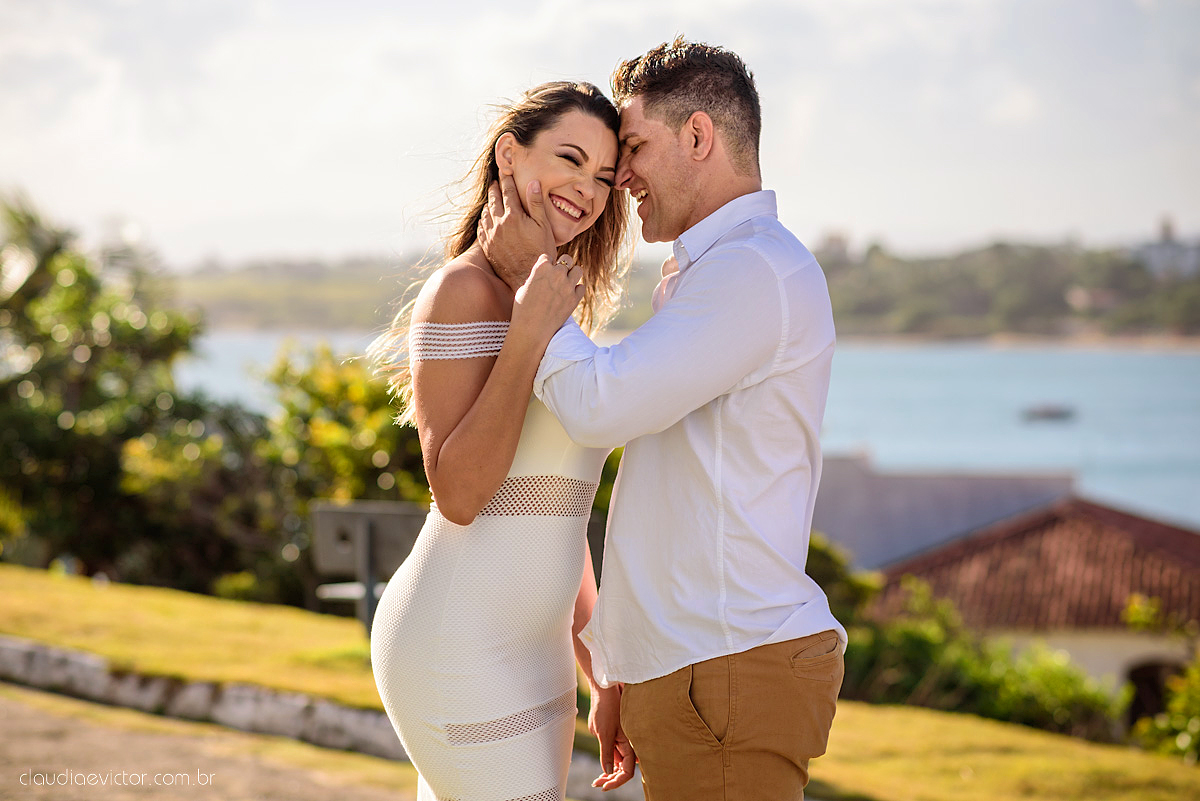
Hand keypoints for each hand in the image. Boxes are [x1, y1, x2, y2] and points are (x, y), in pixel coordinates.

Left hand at [478, 173, 556, 290]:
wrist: (527, 278)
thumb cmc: (540, 252)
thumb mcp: (543, 226)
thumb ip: (536, 204)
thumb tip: (532, 182)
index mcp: (514, 216)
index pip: (508, 191)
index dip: (507, 179)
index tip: (505, 170)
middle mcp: (499, 224)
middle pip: (494, 200)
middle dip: (495, 188)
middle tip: (495, 181)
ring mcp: (491, 236)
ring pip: (485, 213)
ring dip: (488, 203)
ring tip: (490, 199)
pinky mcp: (487, 247)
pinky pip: (481, 228)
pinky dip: (483, 220)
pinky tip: (485, 219)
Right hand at [509, 253, 583, 345]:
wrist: (531, 330)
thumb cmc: (522, 310)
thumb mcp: (524, 288)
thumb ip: (536, 278)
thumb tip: (542, 276)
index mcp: (541, 268)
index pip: (547, 257)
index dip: (546, 264)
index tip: (544, 272)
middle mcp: (557, 273)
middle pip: (566, 259)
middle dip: (562, 265)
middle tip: (558, 275)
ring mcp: (568, 286)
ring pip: (578, 270)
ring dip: (572, 274)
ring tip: (566, 282)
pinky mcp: (575, 298)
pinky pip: (581, 287)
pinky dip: (576, 290)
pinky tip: (569, 295)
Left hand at [589, 684, 636, 790]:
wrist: (604, 691)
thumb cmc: (605, 709)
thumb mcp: (603, 734)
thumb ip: (607, 753)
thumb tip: (608, 772)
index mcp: (629, 744)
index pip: (628, 772)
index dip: (617, 781)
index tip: (604, 786)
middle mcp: (629, 745)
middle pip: (624, 771)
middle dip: (611, 780)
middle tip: (597, 783)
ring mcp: (623, 742)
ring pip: (620, 765)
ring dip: (609, 774)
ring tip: (596, 780)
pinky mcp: (617, 738)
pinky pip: (616, 756)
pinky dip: (609, 764)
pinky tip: (601, 771)